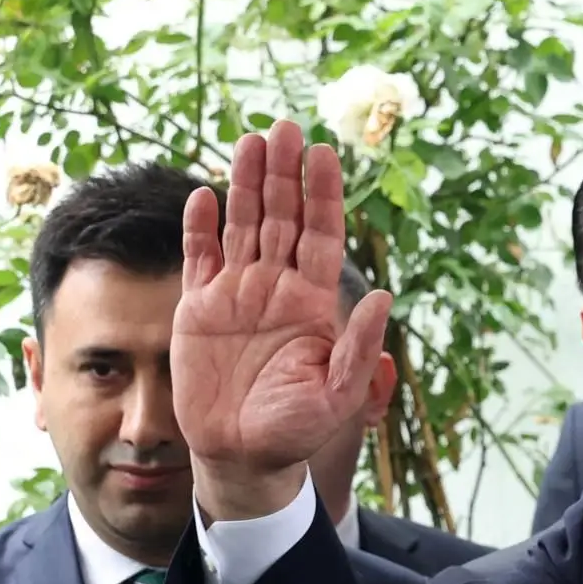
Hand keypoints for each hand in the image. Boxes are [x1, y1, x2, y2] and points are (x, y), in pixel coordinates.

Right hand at [171, 120, 391, 518]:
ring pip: (243, 226)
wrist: (242, 457)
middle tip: (286, 126)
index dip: (322, 195)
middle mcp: (277, 288)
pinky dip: (201, 227)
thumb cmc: (296, 429)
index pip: (321, 235)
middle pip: (282, 217)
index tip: (324, 154)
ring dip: (246, 184)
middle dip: (284, 173)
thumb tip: (384, 296)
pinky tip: (205, 194)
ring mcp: (237, 294)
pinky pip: (199, 258)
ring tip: (251, 140)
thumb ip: (359, 347)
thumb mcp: (338, 394)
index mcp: (313, 302)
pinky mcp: (198, 309)